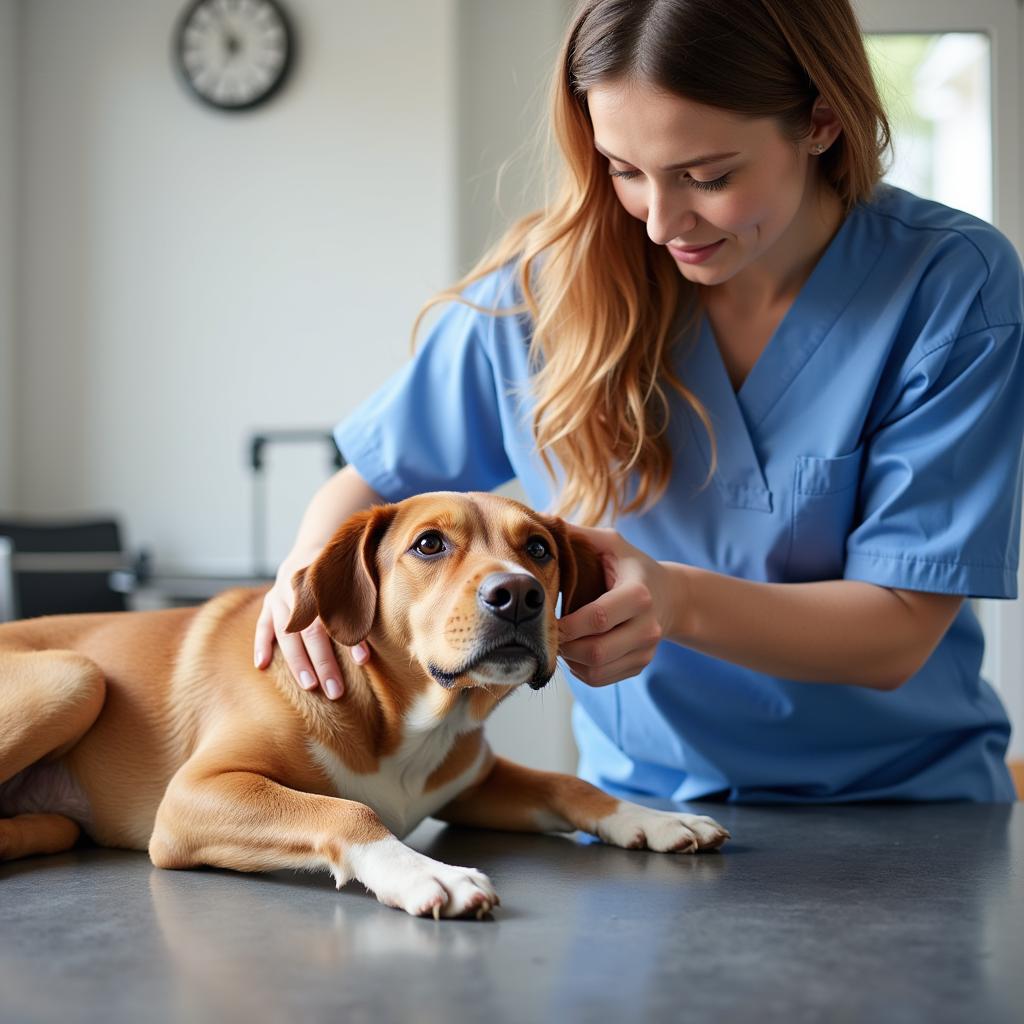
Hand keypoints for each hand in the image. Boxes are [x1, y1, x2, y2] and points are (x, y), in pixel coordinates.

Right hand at [253, 556, 369, 699]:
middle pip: (311, 631)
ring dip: (297, 661)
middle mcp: (299, 588)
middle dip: (324, 663)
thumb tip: (368, 652)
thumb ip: (360, 610)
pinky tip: (262, 666)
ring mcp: (280, 595)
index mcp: (325, 583)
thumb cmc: (343, 575)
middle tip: (336, 691)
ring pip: (287, 633)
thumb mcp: (354, 583)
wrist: (317, 548)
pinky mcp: (269, 601)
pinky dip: (261, 645)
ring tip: (309, 686)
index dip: (349, 638)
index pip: (337, 615)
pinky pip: (263, 625)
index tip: (363, 661)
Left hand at [558, 525, 676, 686]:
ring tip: (559, 640)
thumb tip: (542, 521)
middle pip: (596, 651)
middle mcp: (647, 626)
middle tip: (546, 632)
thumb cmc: (632, 566)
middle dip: (564, 646)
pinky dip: (579, 669)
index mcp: (638, 594)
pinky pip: (600, 678)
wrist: (672, 596)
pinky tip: (574, 650)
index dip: (567, 625)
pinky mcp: (640, 665)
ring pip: (596, 670)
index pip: (598, 617)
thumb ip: (579, 535)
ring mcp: (646, 650)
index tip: (545, 619)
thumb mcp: (612, 544)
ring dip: (569, 660)